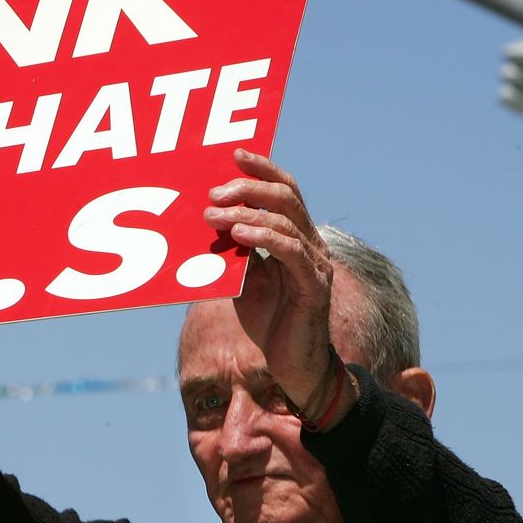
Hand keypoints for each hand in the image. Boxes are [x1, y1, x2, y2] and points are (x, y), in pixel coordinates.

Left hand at [203, 149, 335, 408]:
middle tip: (214, 190)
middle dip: (248, 186)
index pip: (286, 190)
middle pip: (286, 197)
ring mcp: (316, 265)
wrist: (295, 369)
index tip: (234, 153)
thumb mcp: (245, 280)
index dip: (263, 168)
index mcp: (298, 238)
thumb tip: (205, 225)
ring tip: (213, 213)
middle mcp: (312, 245)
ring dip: (245, 212)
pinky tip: (237, 233)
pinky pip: (290, 252)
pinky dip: (263, 237)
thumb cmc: (269, 324)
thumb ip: (234, 253)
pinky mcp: (313, 288)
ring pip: (286, 220)